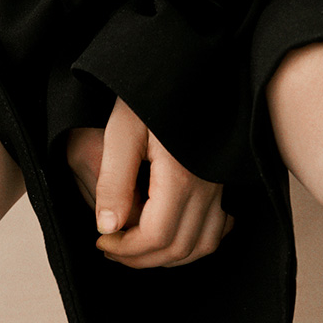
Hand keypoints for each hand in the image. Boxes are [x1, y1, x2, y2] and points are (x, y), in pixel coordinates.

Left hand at [65, 100, 232, 267]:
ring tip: (134, 246)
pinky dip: (196, 240)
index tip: (101, 241)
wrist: (182, 64)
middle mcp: (207, 186)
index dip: (125, 249)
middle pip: (179, 247)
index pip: (155, 237)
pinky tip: (172, 231)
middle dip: (141, 258)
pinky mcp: (221, 178)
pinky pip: (218, 226)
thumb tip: (107, 227)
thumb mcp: (121, 131)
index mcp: (180, 177)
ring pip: (202, 243)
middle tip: (111, 248)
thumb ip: (113, 182)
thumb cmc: (147, 92)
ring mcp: (218, 184)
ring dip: (167, 255)